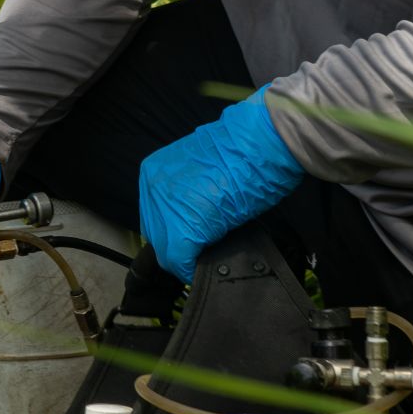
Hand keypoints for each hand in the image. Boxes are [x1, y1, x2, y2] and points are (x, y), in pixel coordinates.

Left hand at [138, 87, 302, 281]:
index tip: (191, 239)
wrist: (260, 145)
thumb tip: (196, 216)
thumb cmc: (243, 152)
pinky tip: (205, 267)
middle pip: (156, 233)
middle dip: (177, 245)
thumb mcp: (205, 169)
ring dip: (186, 257)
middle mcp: (152, 189)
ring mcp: (163, 210)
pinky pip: (179, 260)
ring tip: (207, 255)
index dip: (173, 231)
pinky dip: (191, 267)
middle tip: (201, 249)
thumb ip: (190, 191)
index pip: (155, 214)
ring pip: (165, 250)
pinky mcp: (180, 231)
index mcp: (154, 171)